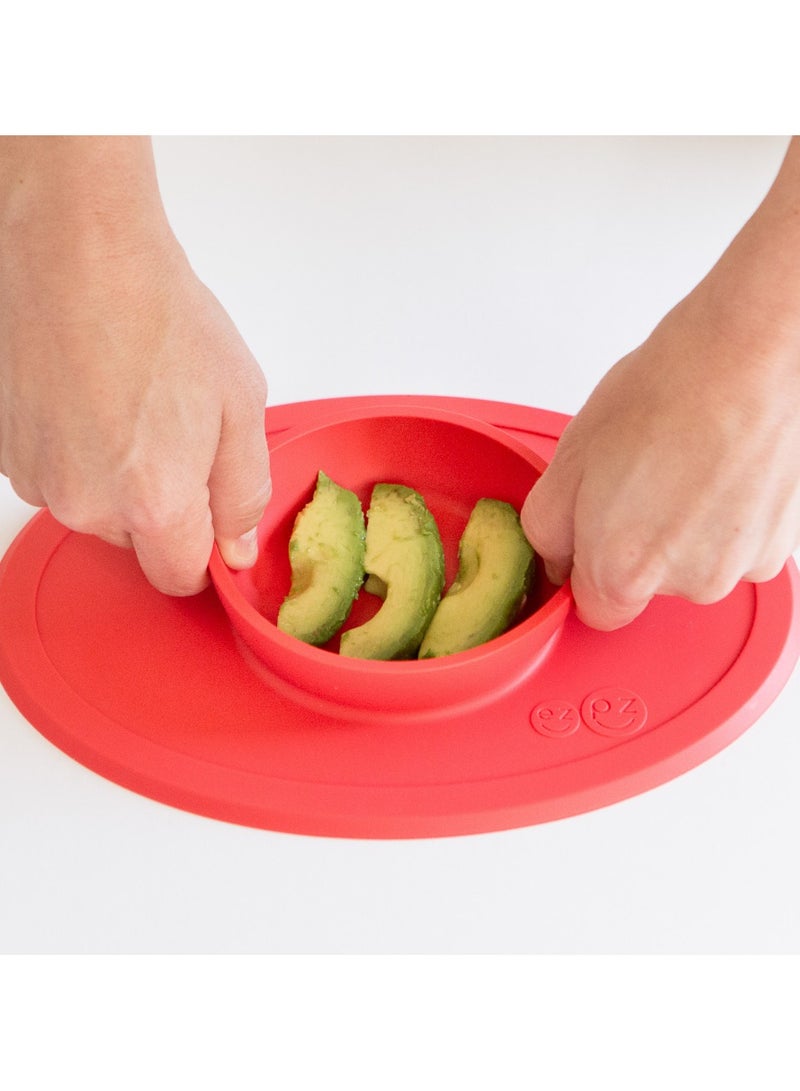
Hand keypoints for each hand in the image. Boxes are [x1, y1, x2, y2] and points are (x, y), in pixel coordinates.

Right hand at [0, 138, 270, 594]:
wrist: (78, 253)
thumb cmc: (158, 314)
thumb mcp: (241, 404)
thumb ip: (243, 492)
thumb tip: (234, 546)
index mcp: (153, 502)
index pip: (180, 576)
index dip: (201, 550)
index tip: (208, 515)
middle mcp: (87, 504)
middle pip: (136, 541)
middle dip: (161, 503)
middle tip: (172, 428)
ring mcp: (39, 477)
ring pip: (94, 506)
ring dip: (115, 474)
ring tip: (128, 402)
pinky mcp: (6, 451)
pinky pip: (57, 473)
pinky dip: (76, 449)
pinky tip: (90, 395)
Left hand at [521, 286, 799, 629]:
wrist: (749, 356)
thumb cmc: (666, 394)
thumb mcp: (568, 459)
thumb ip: (547, 532)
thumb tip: (556, 560)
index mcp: (622, 572)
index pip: (594, 611)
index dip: (588, 568)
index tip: (592, 532)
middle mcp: (685, 585)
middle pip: (646, 587)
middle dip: (635, 543)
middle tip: (639, 478)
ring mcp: (738, 567)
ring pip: (692, 565)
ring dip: (682, 529)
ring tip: (683, 465)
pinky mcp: (778, 545)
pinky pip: (734, 546)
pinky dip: (724, 518)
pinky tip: (718, 470)